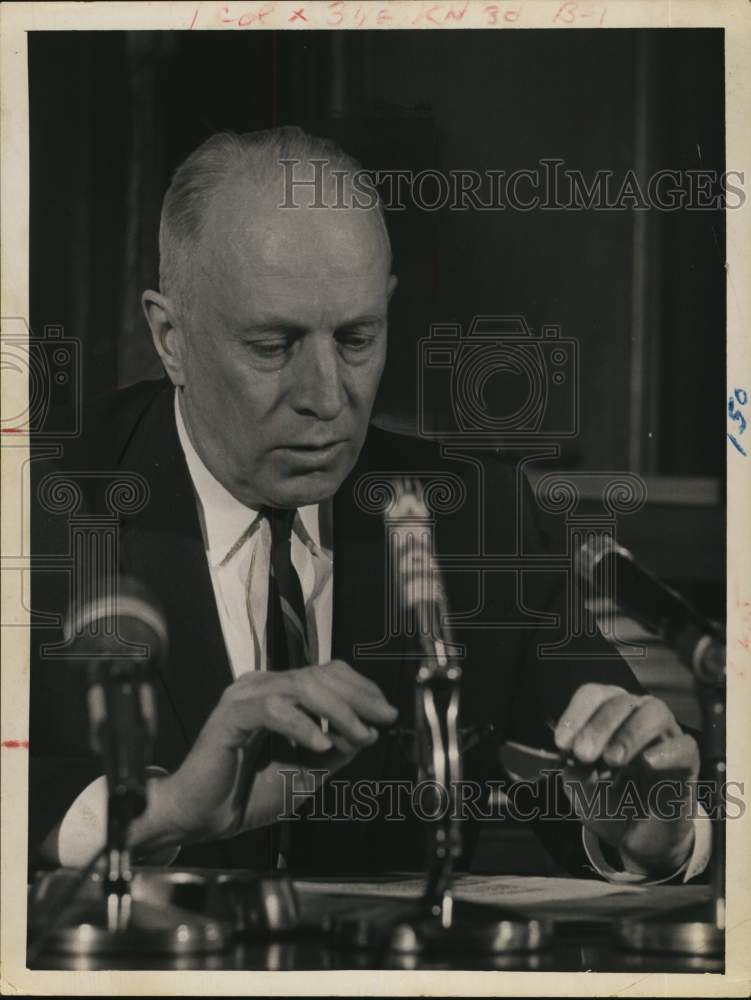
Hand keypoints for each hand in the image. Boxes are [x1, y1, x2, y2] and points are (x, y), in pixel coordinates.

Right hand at [129, 660, 397, 852]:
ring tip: (359, 736)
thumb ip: (334, 751)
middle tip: (384, 719)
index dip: (361, 688)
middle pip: (320, 674)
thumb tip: (367, 732)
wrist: (198, 818)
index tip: (386, 713)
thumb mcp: (304, 774)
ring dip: (338, 711)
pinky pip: (275, 709)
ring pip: (303, 686)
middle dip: (358, 696)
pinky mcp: (232, 715)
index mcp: (277, 694)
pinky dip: (303, 726)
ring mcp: (245, 697)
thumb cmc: (243, 796)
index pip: (326, 673)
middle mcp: (261, 687)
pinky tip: (321, 745)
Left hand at [554, 684, 699, 875]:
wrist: (637, 839)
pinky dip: (665, 751)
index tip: (561, 743)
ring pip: (655, 711)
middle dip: (599, 726)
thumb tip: (572, 762)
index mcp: (607, 715)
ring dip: (630, 733)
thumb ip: (575, 773)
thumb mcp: (582, 790)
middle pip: (621, 701)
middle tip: (583, 754)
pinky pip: (684, 746)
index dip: (575, 714)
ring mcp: (664, 735)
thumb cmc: (608, 801)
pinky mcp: (688, 762)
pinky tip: (646, 763)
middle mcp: (636, 715)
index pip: (593, 695)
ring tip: (612, 759)